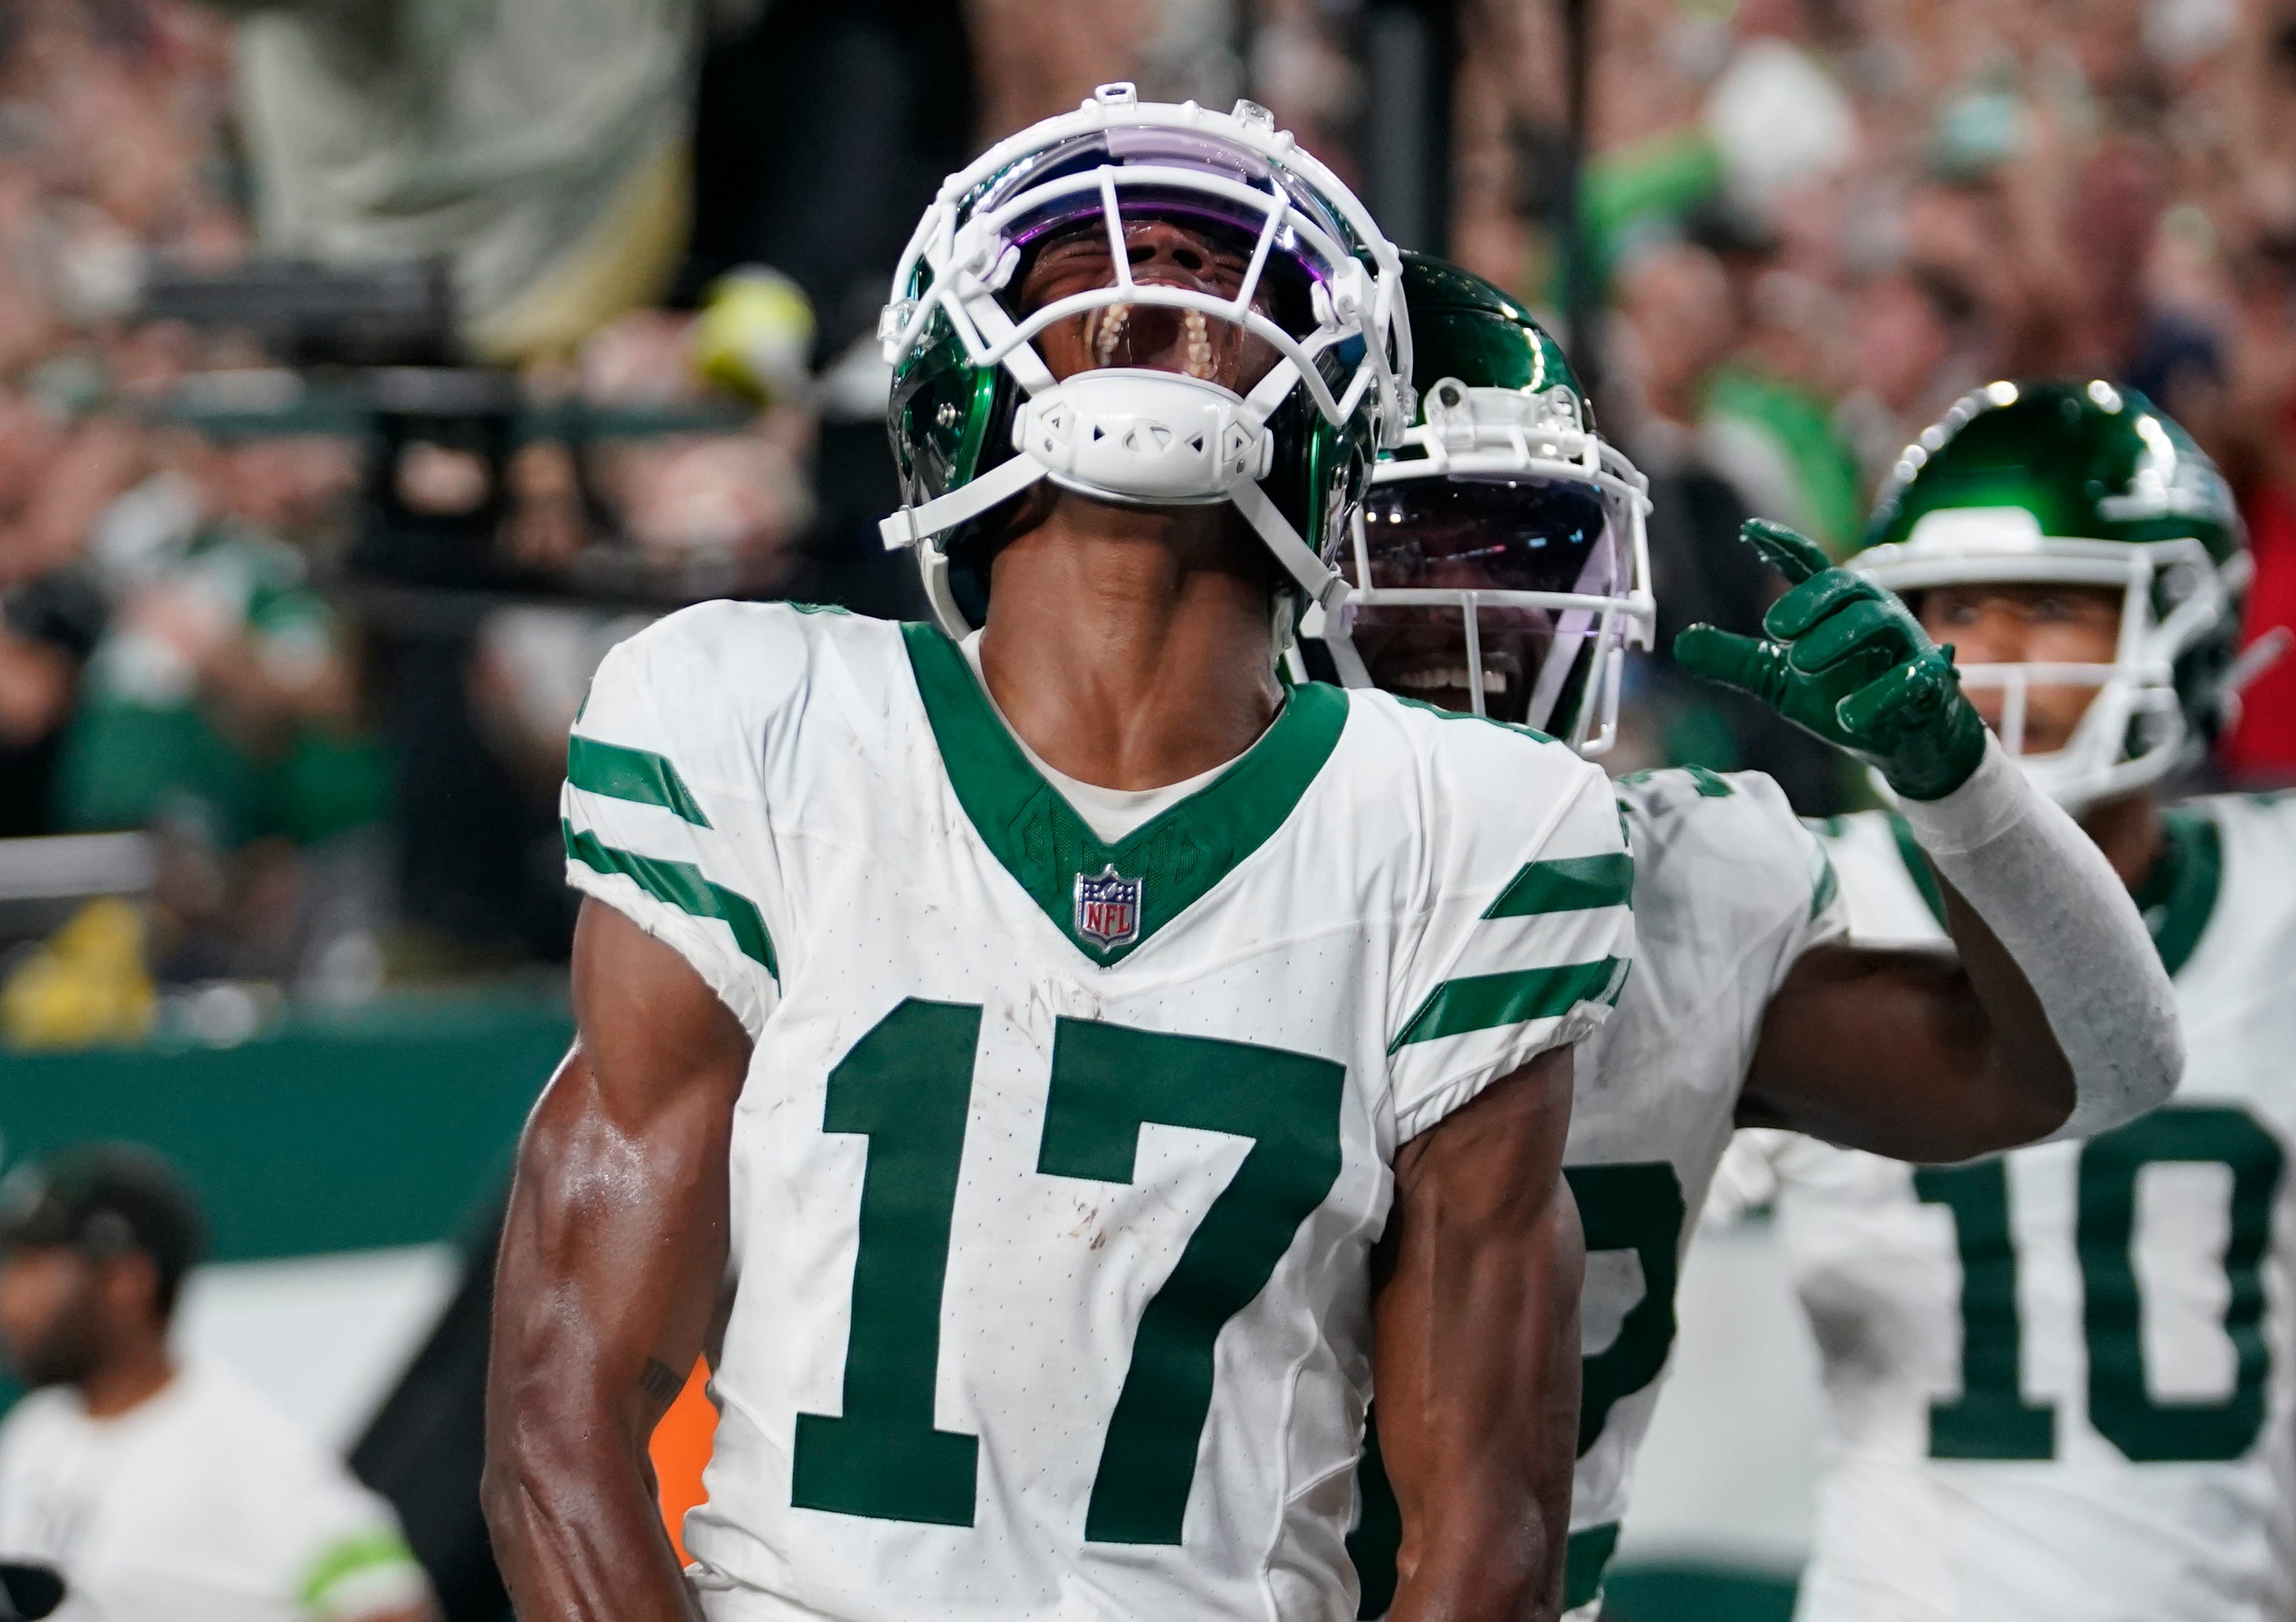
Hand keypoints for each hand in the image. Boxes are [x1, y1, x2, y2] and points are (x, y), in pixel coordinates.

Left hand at [1673, 519, 1987, 800]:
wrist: (1903, 743)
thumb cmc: (1844, 697)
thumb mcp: (1779, 682)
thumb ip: (1737, 661)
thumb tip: (1682, 643)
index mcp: (1836, 608)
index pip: (1809, 565)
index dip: (1783, 544)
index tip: (1749, 530)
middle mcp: (1873, 613)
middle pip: (1845, 586)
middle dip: (1809, 601)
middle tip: (1772, 628)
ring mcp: (1904, 645)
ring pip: (1876, 621)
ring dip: (1835, 639)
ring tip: (1798, 664)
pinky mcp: (1928, 683)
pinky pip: (1910, 679)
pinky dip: (1876, 697)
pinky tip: (1846, 717)